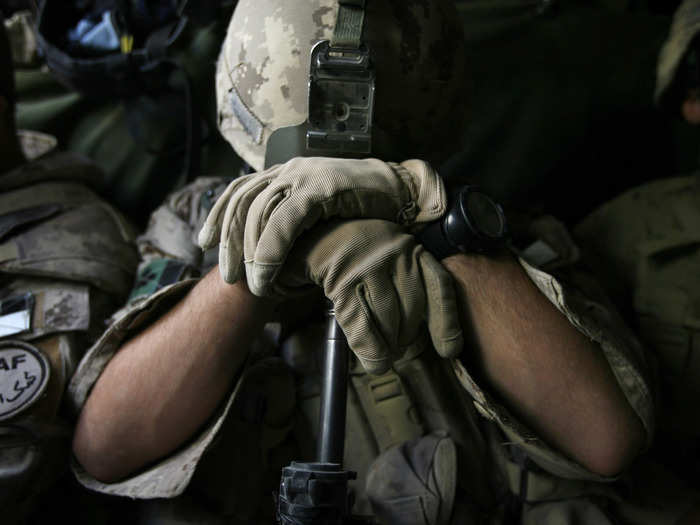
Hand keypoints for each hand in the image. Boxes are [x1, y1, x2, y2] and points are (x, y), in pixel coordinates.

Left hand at [197, 157, 446, 293]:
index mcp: (285, 173)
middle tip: (228, 276)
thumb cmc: (360, 209)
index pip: (240, 190)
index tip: (204, 244)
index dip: (218, 216)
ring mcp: (304, 175)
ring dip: (251, 252)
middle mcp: (289, 169)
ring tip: (252, 284)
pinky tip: (268, 272)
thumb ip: (292, 223)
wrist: (401, 191)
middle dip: (230, 242)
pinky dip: (272, 248)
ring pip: (260, 211)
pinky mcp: (321, 186)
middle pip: (243, 202)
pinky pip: (286, 219)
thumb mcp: (318, 213)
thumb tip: (266, 252)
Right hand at [272, 219, 462, 373]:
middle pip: (413, 308)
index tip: (448, 352)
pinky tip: (374, 362)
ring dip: (388, 345)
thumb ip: (411, 288)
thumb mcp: (392, 260)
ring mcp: (368, 264)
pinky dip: (369, 348)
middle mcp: (395, 252)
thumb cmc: (361, 257)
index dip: (446, 323)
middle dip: (407, 336)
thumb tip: (423, 340)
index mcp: (413, 248)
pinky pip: (361, 322)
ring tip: (385, 354)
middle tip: (398, 349)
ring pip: (388, 318)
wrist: (317, 235)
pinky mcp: (342, 279)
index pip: (439, 286)